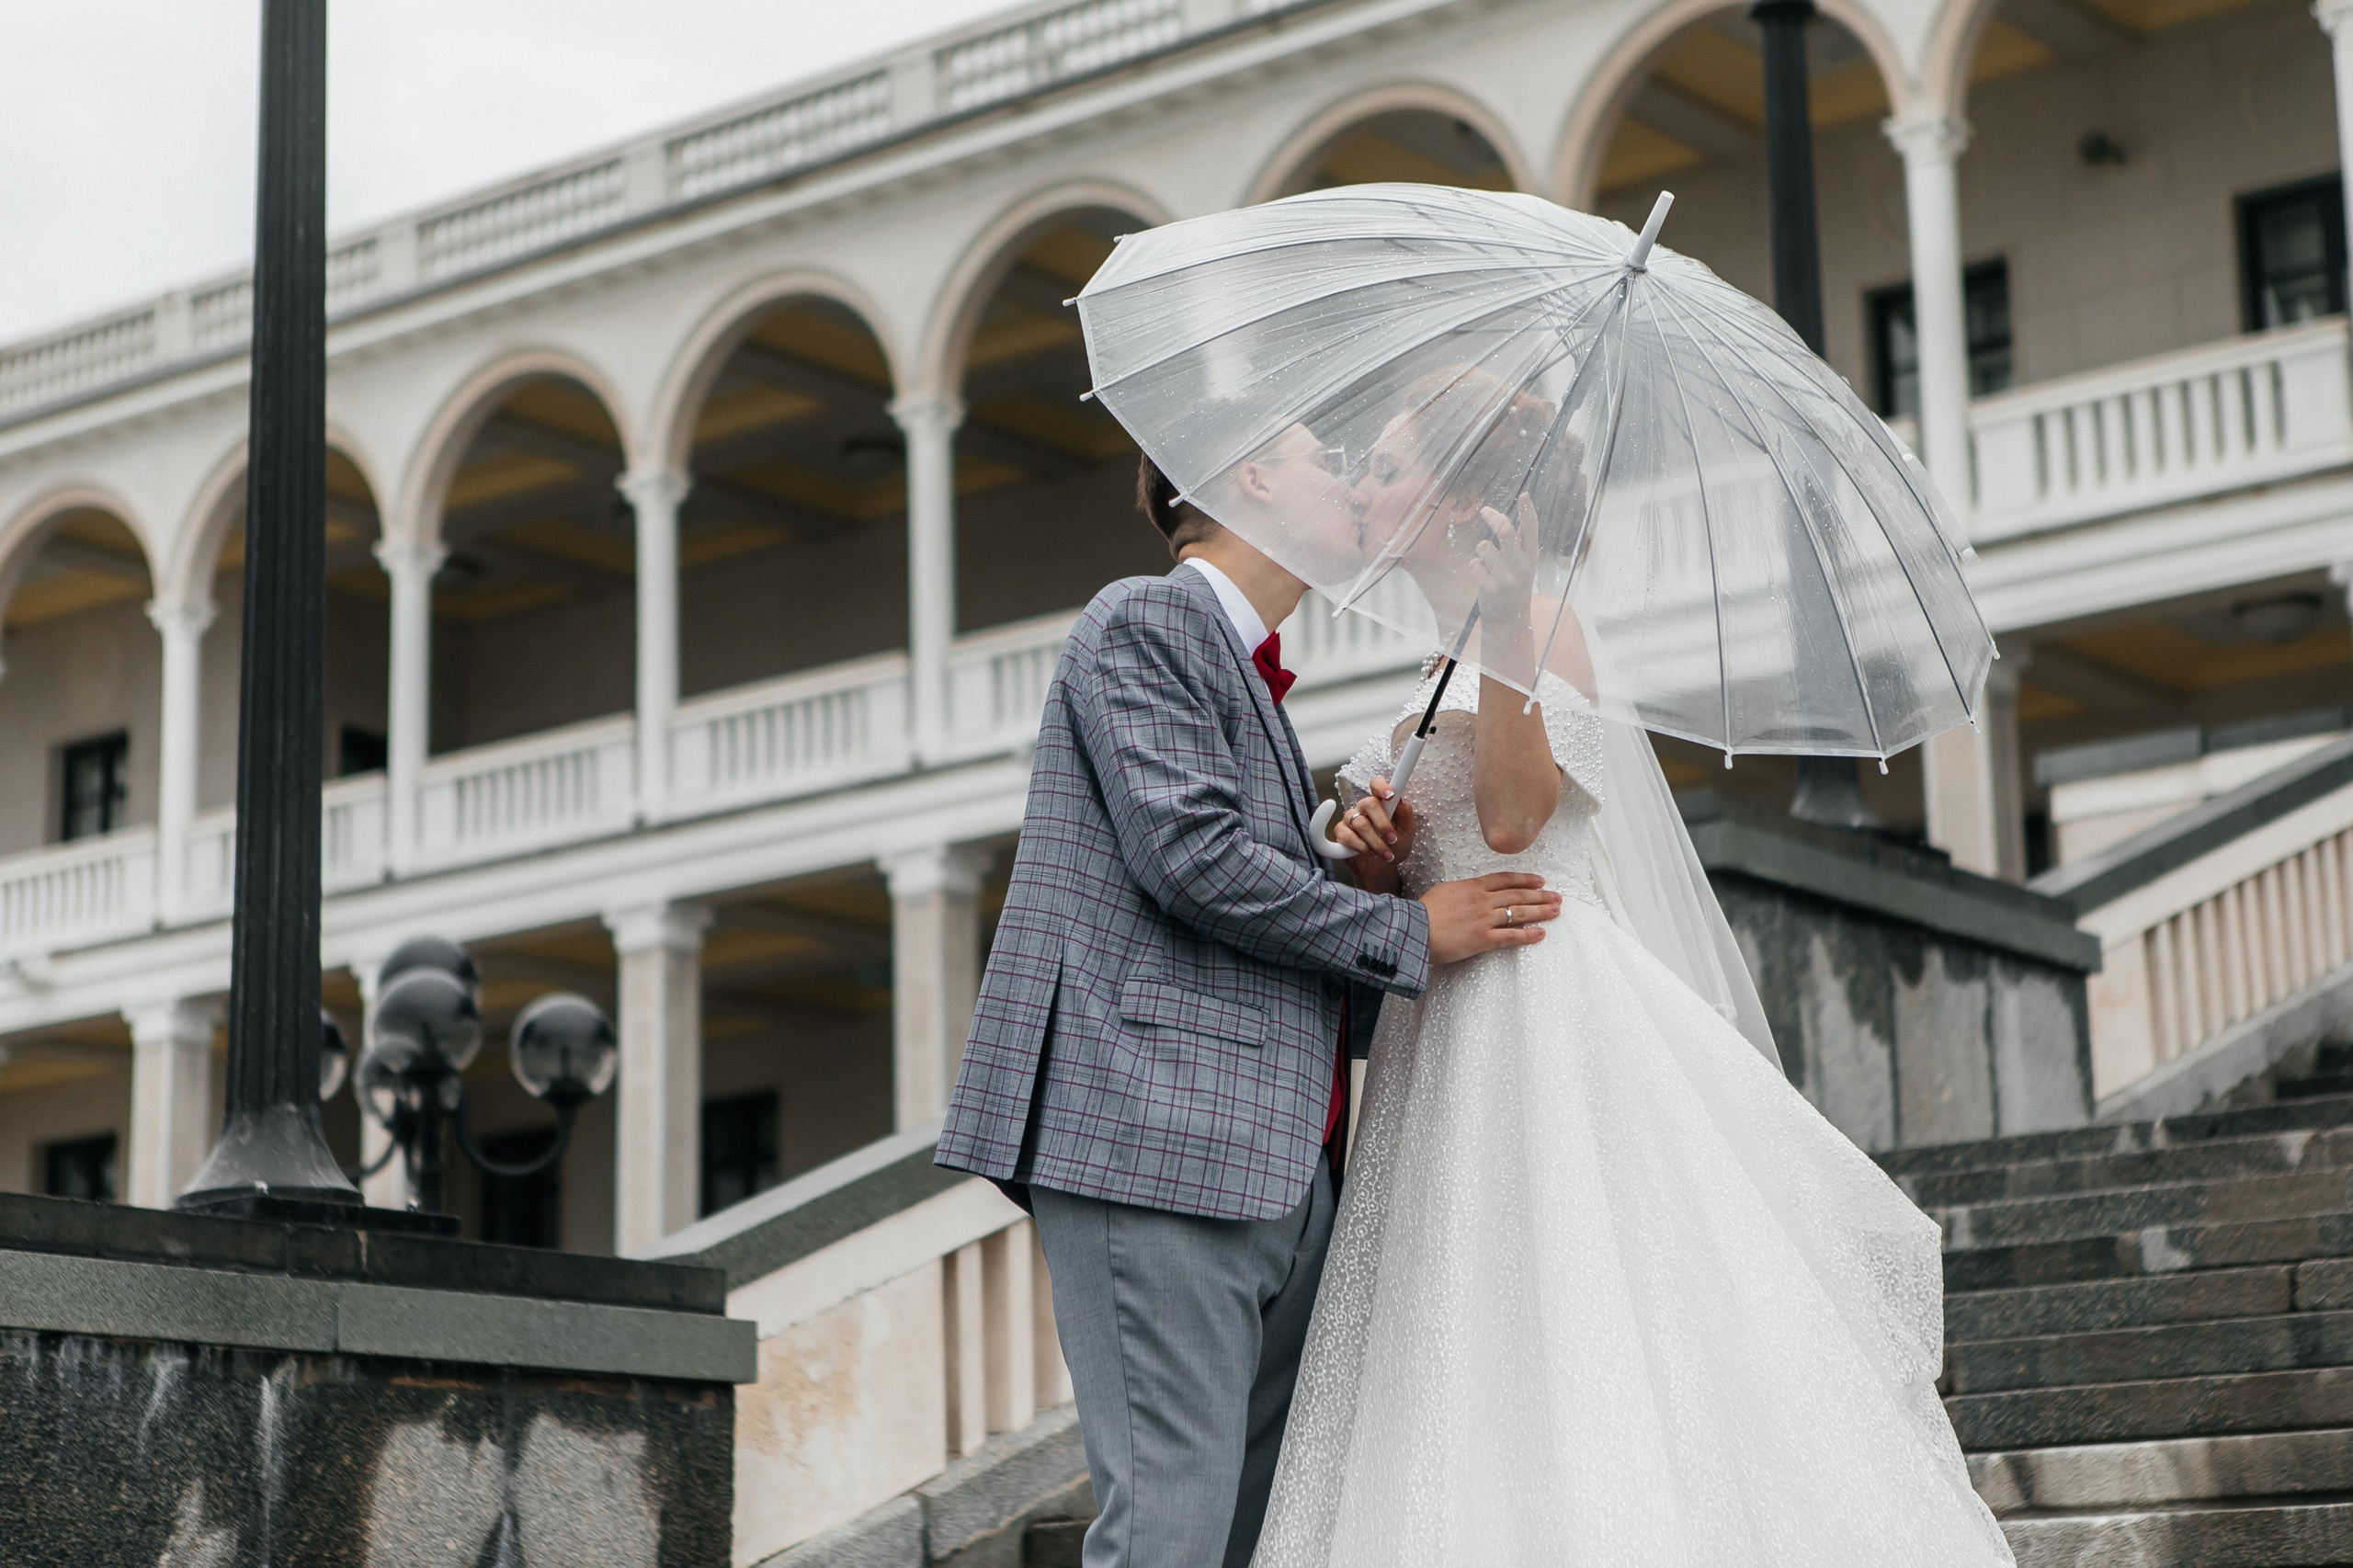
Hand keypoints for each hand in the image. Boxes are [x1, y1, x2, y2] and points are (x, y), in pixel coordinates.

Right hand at [1331, 776, 1416, 880]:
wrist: (1382, 868)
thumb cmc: (1395, 847)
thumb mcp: (1407, 832)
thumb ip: (1406, 815)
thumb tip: (1402, 800)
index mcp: (1381, 803)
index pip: (1376, 784)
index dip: (1381, 786)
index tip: (1390, 796)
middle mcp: (1364, 808)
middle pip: (1368, 803)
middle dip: (1382, 823)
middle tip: (1392, 839)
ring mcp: (1350, 819)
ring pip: (1360, 824)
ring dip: (1376, 842)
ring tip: (1385, 854)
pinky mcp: (1340, 833)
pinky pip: (1347, 836)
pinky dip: (1361, 847)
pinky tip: (1369, 853)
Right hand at [1420, 872, 1559, 963]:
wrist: (1414, 929)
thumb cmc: (1423, 912)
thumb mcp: (1444, 891)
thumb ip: (1462, 891)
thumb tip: (1472, 892)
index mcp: (1472, 886)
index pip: (1505, 880)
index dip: (1525, 879)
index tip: (1539, 881)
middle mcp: (1483, 900)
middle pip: (1518, 895)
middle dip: (1540, 895)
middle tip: (1557, 896)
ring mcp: (1485, 919)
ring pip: (1519, 913)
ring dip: (1540, 912)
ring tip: (1555, 911)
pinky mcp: (1483, 939)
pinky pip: (1511, 937)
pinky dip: (1528, 935)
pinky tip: (1540, 934)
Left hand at [1469, 495, 1539, 629]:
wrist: (1509, 620)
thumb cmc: (1516, 586)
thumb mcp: (1525, 565)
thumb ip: (1519, 543)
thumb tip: (1505, 518)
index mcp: (1531, 557)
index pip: (1531, 530)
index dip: (1528, 511)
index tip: (1524, 495)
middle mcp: (1520, 566)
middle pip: (1505, 532)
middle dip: (1493, 517)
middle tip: (1485, 510)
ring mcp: (1505, 577)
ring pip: (1484, 547)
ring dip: (1482, 552)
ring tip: (1489, 566)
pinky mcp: (1489, 587)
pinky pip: (1474, 564)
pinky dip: (1476, 568)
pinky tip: (1484, 579)